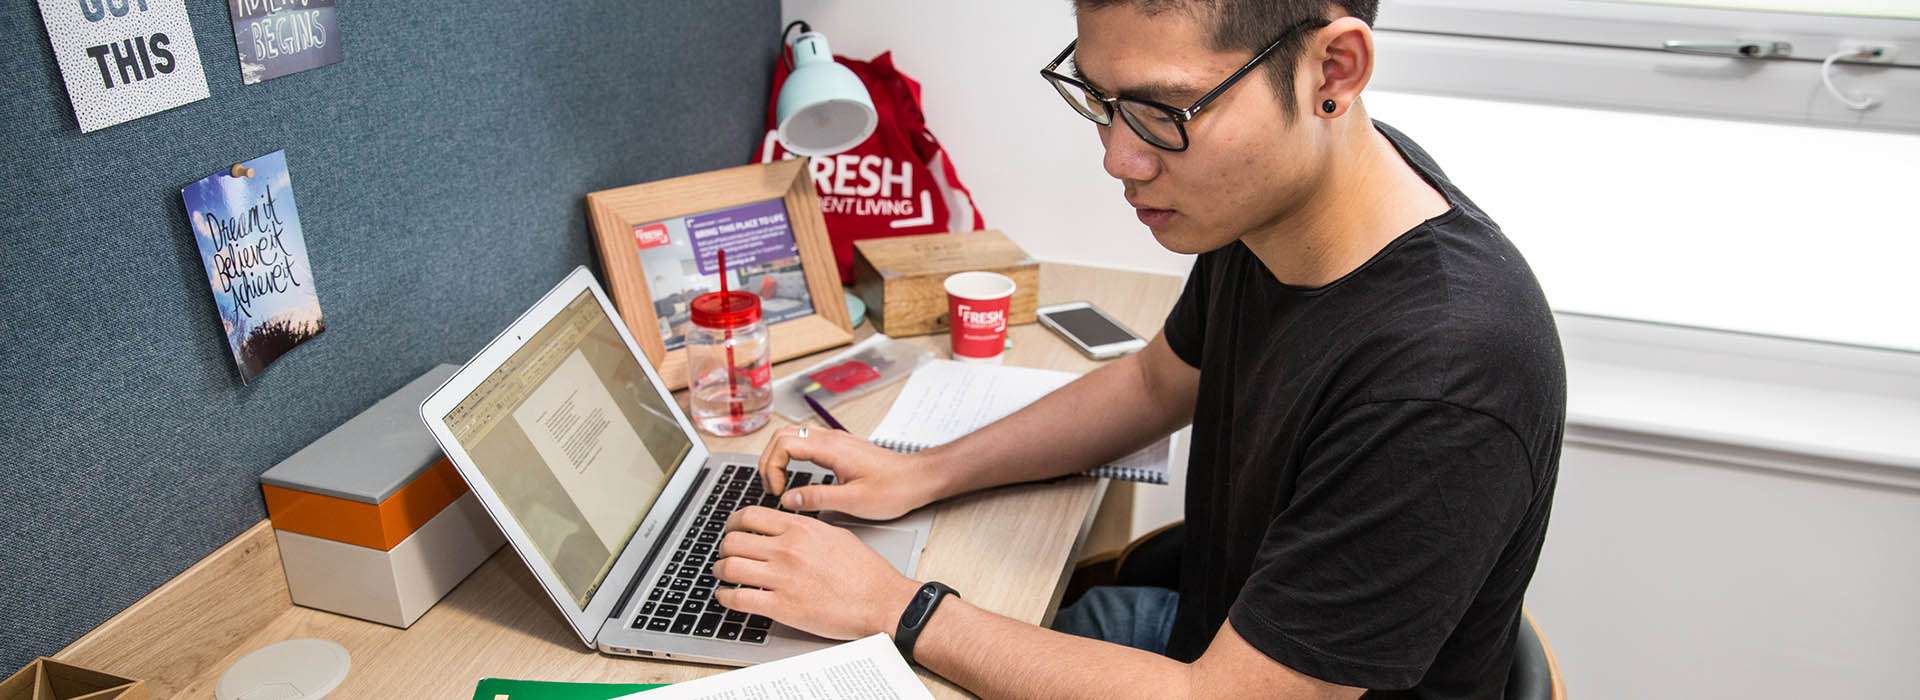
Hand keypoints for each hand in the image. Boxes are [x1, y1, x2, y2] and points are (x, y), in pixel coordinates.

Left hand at [712, 506, 919, 639]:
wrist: (881, 601)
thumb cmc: (866, 572)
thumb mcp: (836, 535)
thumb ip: (807, 529)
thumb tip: (786, 527)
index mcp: (801, 528)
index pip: (749, 516)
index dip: (732, 523)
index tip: (731, 529)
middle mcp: (787, 549)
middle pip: (733, 541)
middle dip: (723, 548)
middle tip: (724, 553)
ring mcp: (782, 578)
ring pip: (730, 567)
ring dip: (719, 571)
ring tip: (721, 574)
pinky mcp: (782, 606)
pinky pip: (739, 599)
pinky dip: (725, 598)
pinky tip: (726, 597)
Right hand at [757, 425, 944, 520]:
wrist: (918, 479)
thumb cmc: (894, 489)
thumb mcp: (853, 501)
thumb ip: (817, 499)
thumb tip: (788, 499)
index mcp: (831, 449)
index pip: (783, 444)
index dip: (772, 467)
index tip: (777, 492)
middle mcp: (831, 439)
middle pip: (782, 435)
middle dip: (768, 460)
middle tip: (770, 487)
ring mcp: (836, 441)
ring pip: (793, 436)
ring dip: (778, 456)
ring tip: (778, 483)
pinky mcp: (840, 448)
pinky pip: (806, 442)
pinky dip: (791, 456)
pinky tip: (795, 476)